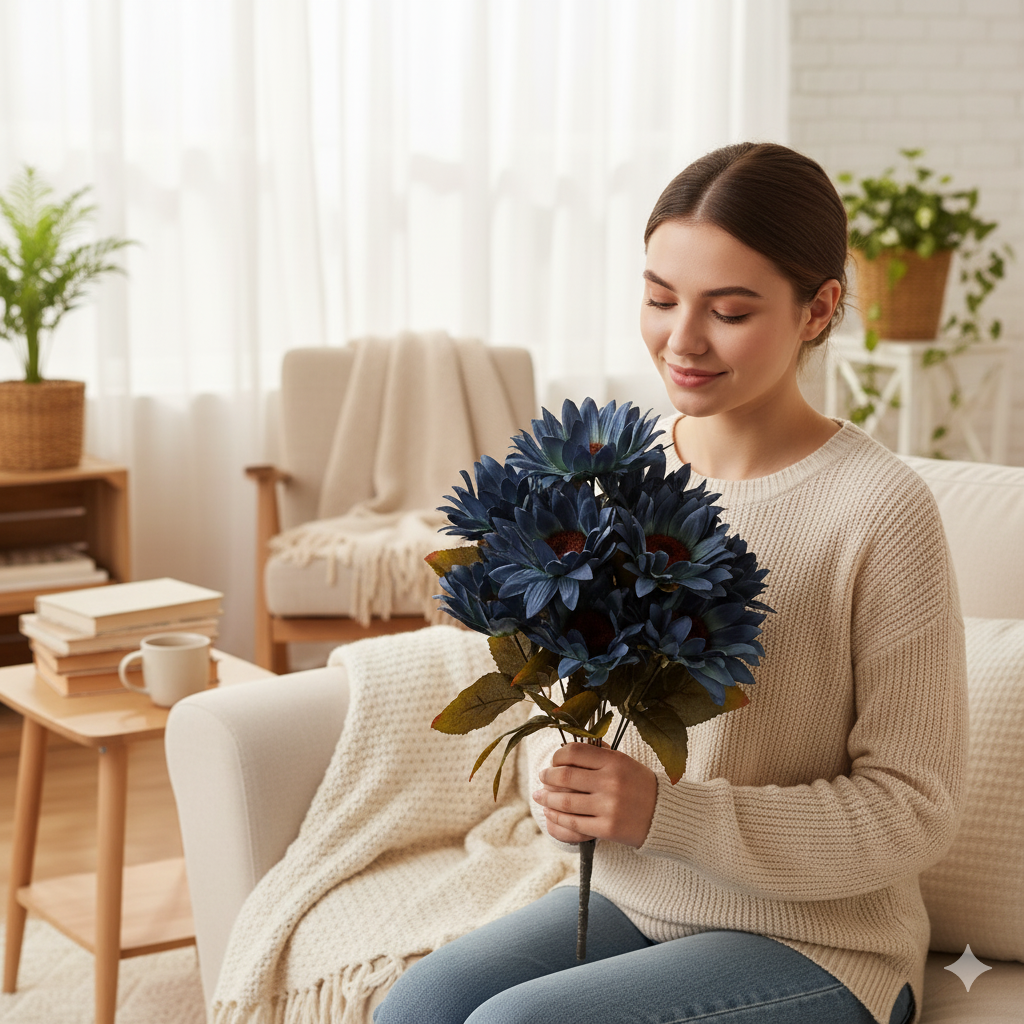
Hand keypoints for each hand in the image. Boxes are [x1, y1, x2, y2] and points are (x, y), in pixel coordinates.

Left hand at [533, 742, 656, 847]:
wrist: (665, 815)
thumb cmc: (640, 785)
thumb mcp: (624, 762)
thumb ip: (598, 755)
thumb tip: (566, 750)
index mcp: (614, 761)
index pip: (574, 752)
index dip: (557, 757)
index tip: (554, 762)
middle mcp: (610, 782)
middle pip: (564, 777)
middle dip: (547, 777)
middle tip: (542, 777)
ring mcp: (609, 806)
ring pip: (565, 802)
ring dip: (547, 799)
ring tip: (540, 796)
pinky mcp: (607, 829)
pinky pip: (574, 823)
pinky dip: (557, 818)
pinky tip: (551, 814)